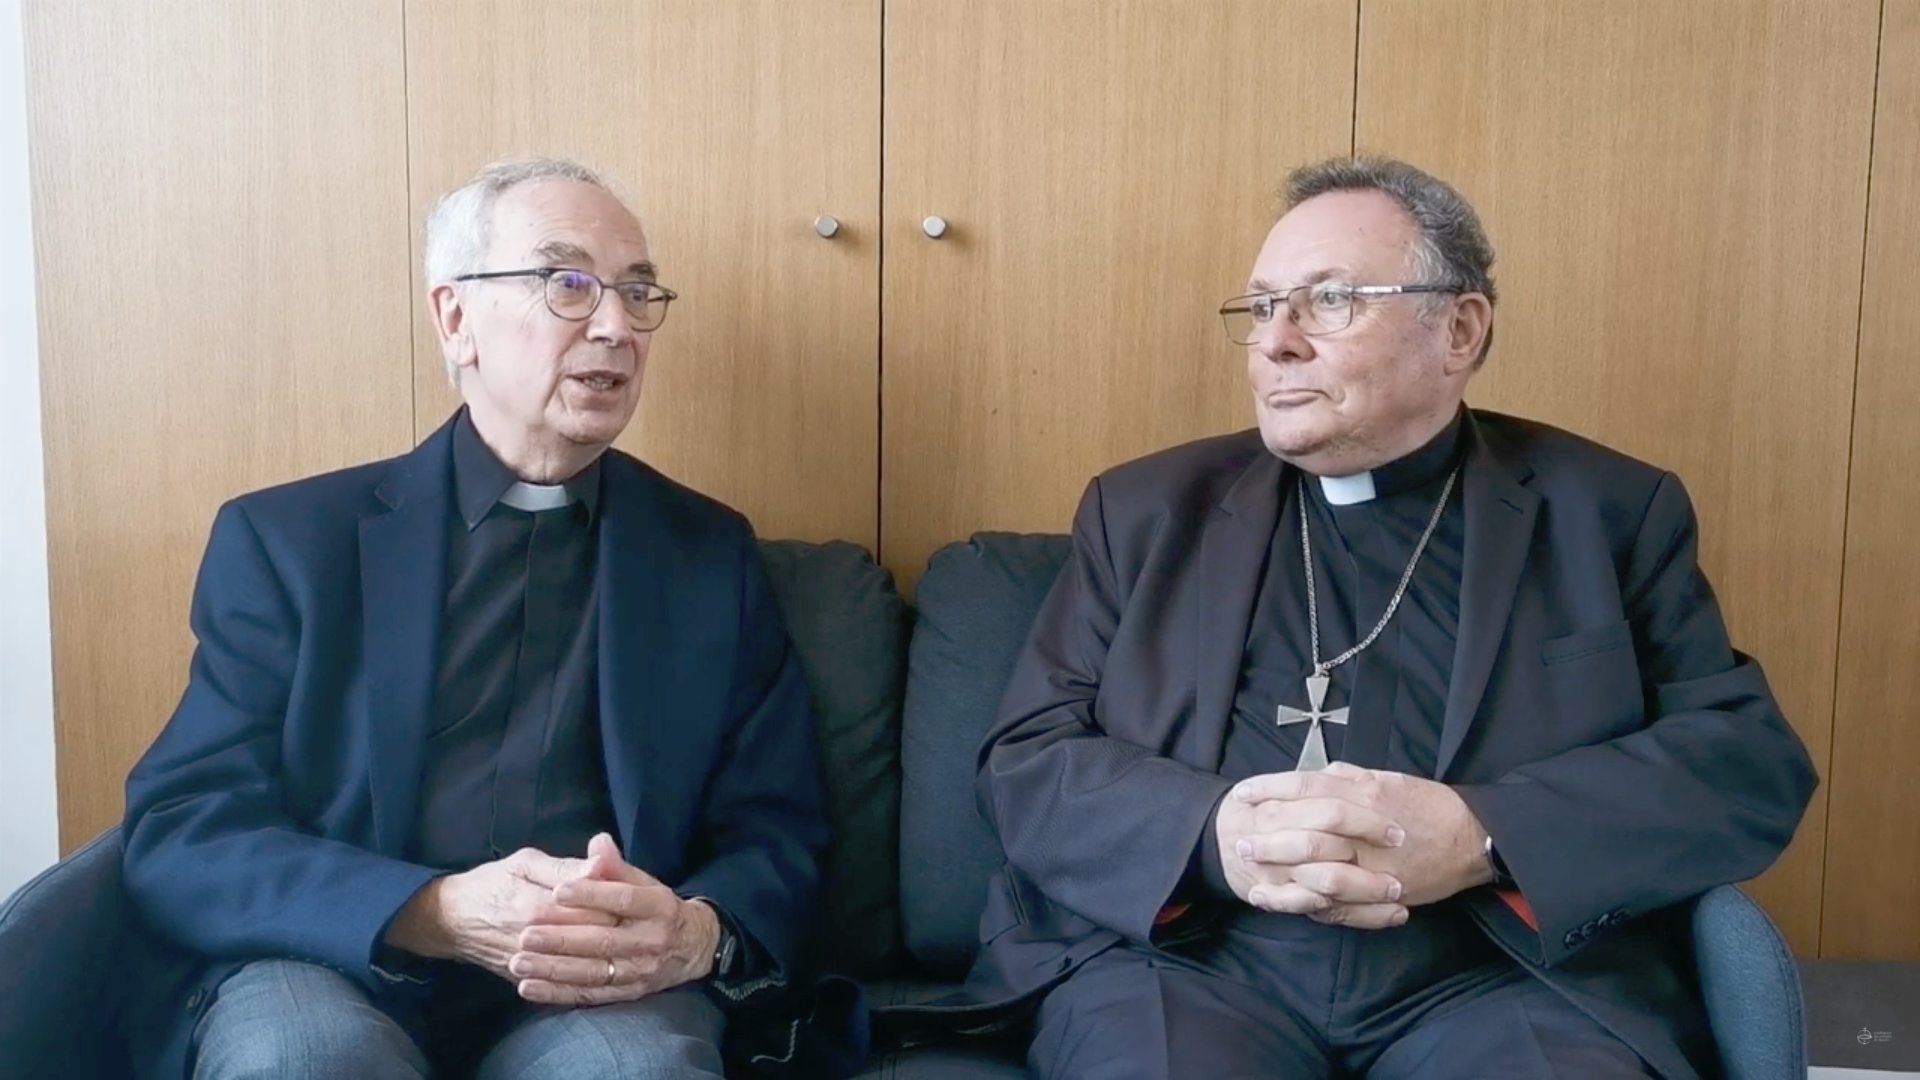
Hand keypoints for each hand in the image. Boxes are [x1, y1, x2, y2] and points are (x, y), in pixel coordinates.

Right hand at [383, 847, 615, 979]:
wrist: (450, 919)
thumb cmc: (491, 883)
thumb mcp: (525, 862)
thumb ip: (565, 866)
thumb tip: (602, 863)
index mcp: (538, 905)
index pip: (596, 909)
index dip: (620, 904)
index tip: (634, 897)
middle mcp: (534, 940)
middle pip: (594, 940)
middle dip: (620, 930)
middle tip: (635, 921)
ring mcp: (530, 964)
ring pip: (582, 966)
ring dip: (607, 957)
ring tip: (621, 943)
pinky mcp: (525, 980)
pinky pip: (563, 986)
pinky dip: (587, 978)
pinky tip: (604, 969)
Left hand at [507, 832, 721, 1005]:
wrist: (692, 948)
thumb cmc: (657, 909)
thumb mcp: (645, 881)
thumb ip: (616, 866)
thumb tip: (598, 843)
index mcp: (658, 907)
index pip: (624, 900)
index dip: (591, 896)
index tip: (558, 891)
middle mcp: (652, 941)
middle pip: (603, 941)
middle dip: (562, 939)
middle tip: (525, 934)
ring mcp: (640, 971)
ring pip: (593, 972)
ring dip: (553, 970)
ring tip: (519, 962)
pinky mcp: (628, 994)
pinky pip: (589, 996)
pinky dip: (557, 994)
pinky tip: (529, 988)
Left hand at [1234, 762, 1491, 910]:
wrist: (1472, 837)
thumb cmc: (1429, 804)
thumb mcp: (1389, 779)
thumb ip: (1353, 776)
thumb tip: (1324, 770)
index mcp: (1362, 792)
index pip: (1305, 786)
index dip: (1270, 790)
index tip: (1241, 795)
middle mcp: (1362, 826)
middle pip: (1305, 831)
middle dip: (1269, 837)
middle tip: (1238, 840)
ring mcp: (1372, 863)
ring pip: (1318, 871)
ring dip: (1282, 877)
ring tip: (1253, 879)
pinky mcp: (1380, 892)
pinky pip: (1340, 902)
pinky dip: (1310, 904)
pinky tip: (1285, 905)